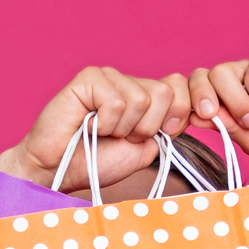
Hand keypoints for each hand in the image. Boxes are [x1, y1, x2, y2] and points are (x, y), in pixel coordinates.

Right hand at [0, 67, 192, 192]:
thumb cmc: (97, 161)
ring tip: (100, 133)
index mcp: (145, 94)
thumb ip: (168, 126)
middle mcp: (129, 81)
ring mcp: (109, 76)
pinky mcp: (89, 78)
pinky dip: (104, 123)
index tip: (154, 136)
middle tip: (120, 137)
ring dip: (122, 128)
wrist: (58, 171)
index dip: (174, 116)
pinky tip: (88, 126)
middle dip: (146, 127)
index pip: (180, 86)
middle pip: (165, 93)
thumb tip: (190, 106)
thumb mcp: (145, 148)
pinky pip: (116, 101)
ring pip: (141, 99)